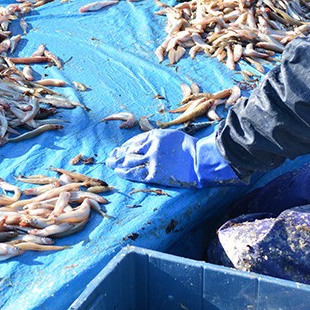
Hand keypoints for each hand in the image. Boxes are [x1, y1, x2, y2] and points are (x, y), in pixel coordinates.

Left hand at [106, 129, 240, 187]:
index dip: (126, 146)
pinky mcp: (154, 174)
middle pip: (129, 151)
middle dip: (118, 154)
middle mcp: (150, 147)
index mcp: (155, 136)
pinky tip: (118, 172)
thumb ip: (159, 141)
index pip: (135, 141)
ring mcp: (151, 160)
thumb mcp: (172, 137)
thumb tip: (150, 145)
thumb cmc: (190, 148)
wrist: (200, 160)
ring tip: (110, 164)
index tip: (120, 148)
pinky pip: (136, 173)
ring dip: (118, 163)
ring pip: (129, 161)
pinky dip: (126, 173)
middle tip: (110, 157)